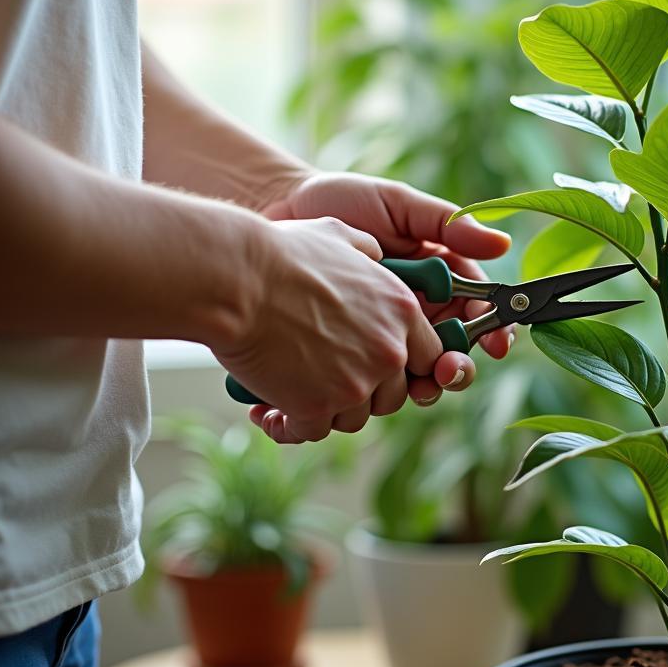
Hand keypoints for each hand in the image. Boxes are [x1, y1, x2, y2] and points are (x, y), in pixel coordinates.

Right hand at [213, 216, 443, 441]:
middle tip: (328, 379)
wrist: (237, 281)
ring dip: (328, 410)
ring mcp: (356, 382)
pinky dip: (290, 426)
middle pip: (394, 395)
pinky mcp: (318, 406)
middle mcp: (388, 350)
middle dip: (365, 392)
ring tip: (294, 394)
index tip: (376, 365)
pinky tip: (268, 413)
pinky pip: (313, 431)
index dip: (404, 365)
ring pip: (355, 417)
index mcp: (401, 310)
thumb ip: (367, 249)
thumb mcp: (339, 234)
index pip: (429, 356)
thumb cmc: (282, 253)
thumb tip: (375, 253)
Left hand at [262, 172, 514, 406]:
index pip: (475, 311)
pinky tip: (374, 391)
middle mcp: (415, 311)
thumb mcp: (397, 203)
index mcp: (437, 277)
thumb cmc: (340, 200)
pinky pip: (369, 381)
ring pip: (415, 375)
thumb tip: (502, 245)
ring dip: (422, 387)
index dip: (492, 330)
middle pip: (452, 352)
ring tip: (415, 388)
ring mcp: (382, 334)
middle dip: (457, 368)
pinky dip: (373, 393)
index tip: (494, 344)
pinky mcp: (347, 352)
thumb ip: (446, 223)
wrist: (276, 210)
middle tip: (447, 372)